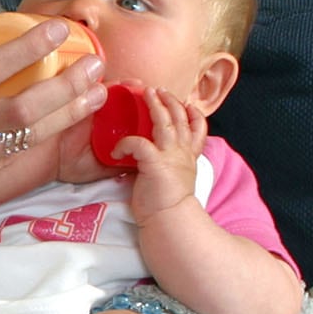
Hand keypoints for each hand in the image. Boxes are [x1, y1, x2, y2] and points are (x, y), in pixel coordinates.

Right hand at [0, 19, 106, 262]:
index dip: (28, 48)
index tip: (57, 30)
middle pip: (19, 109)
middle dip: (65, 87)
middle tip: (95, 67)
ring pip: (22, 139)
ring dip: (64, 115)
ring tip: (93, 95)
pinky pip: (5, 160)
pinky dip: (36, 140)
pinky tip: (58, 124)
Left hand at [110, 87, 206, 221]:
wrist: (170, 223)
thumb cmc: (167, 206)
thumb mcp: (173, 180)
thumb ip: (166, 166)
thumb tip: (150, 161)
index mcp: (188, 158)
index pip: (197, 130)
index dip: (194, 115)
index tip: (188, 105)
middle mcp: (183, 153)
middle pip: (181, 119)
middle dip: (171, 101)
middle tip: (159, 90)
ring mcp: (171, 156)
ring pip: (165, 122)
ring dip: (155, 106)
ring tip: (147, 93)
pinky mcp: (156, 163)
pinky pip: (138, 142)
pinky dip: (125, 142)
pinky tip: (115, 149)